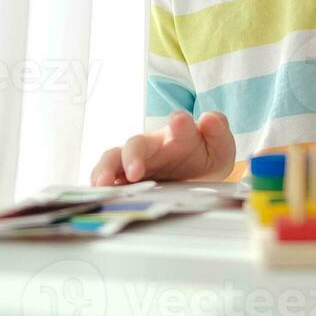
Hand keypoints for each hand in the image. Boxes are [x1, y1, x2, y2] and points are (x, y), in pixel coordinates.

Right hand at [89, 110, 234, 184]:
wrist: (199, 176)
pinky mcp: (125, 180)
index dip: (179, 123)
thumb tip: (208, 117)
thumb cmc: (205, 155)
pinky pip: (108, 181)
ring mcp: (136, 163)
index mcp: (179, 134)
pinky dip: (99, 187)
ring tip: (102, 185)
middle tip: (134, 172)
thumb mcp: (219, 146)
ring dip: (105, 170)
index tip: (179, 121)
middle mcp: (153, 146)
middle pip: (135, 144)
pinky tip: (96, 197)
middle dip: (132, 156)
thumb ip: (218, 130)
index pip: (179, 124)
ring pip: (113, 160)